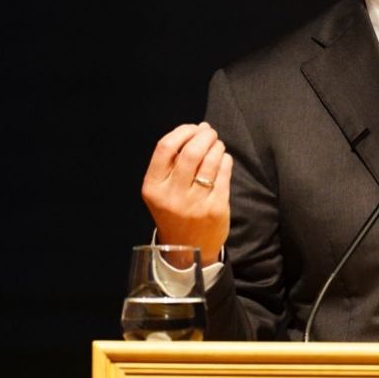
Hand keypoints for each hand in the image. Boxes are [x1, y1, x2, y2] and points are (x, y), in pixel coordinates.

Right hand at [141, 122, 232, 259]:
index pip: (165, 147)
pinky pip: (223, 175)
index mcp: (153, 187)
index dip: (183, 131)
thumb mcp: (162, 189)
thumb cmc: (174, 211)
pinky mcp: (215, 209)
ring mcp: (194, 204)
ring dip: (217, 146)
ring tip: (217, 145)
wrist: (186, 250)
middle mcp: (172, 196)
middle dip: (205, 136)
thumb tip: (200, 127)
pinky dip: (225, 161)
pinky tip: (223, 160)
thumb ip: (174, 160)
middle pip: (191, 152)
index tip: (193, 129)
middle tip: (211, 134)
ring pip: (210, 161)